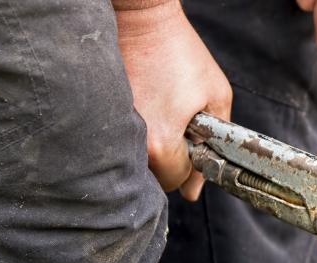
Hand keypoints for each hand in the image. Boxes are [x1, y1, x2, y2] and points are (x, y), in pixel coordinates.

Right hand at [115, 1, 231, 200]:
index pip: (174, 181)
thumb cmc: (179, 52)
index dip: (189, 165)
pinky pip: (119, 140)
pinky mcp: (99, 115)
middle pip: (152, 176)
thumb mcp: (215, 94)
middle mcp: (132, 142)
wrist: (141, 20)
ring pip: (135, 160)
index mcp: (160, 142)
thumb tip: (197, 189)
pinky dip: (133, 132)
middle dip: (168, 160)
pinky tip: (143, 105)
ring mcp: (112, 129)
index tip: (192, 140)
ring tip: (158, 111)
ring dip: (150, 147)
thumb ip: (217, 144)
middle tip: (176, 124)